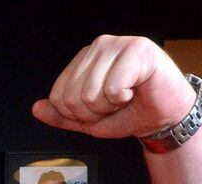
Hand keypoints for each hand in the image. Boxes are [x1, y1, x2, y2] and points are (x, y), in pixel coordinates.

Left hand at [32, 36, 195, 139]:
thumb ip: (62, 116)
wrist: (165, 116)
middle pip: (74, 97)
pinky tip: (135, 90)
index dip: (78, 116)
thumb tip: (37, 109)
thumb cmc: (131, 113)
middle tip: (115, 105)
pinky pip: (113, 87)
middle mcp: (98, 47)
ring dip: (110, 107)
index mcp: (84, 60)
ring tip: (125, 97)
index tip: (100, 109)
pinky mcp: (138, 49)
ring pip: (91, 93)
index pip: (58, 96)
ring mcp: (118, 45)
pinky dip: (124, 98)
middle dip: (94, 113)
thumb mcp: (90, 120)